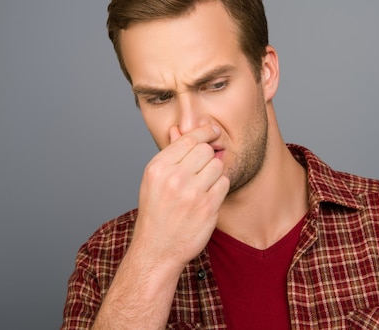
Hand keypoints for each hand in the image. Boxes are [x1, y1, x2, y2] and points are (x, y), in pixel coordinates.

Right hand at [131, 123, 229, 271]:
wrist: (157, 249)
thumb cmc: (156, 212)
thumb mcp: (154, 180)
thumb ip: (170, 154)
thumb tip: (179, 129)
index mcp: (158, 168)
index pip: (189, 139)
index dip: (205, 132)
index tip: (214, 130)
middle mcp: (174, 178)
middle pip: (206, 150)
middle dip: (209, 156)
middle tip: (203, 167)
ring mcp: (192, 193)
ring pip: (218, 166)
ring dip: (215, 172)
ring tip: (203, 184)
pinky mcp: (208, 207)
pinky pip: (224, 183)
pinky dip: (219, 187)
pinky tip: (208, 196)